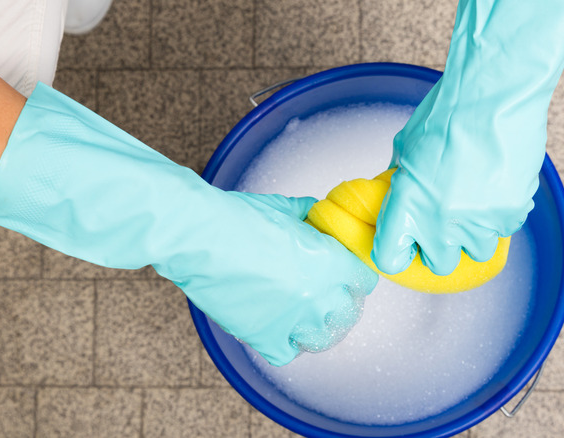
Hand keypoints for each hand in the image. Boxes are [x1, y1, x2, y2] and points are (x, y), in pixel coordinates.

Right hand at [180, 191, 377, 364]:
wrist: (199, 236)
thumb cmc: (237, 218)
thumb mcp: (284, 209)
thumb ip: (308, 215)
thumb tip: (316, 213)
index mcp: (330, 262)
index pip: (364, 281)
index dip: (354, 276)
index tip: (344, 276)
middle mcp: (318, 295)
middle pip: (348, 312)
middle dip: (338, 302)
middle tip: (321, 294)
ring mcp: (293, 320)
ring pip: (322, 339)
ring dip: (315, 328)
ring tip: (303, 317)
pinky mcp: (264, 337)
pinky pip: (287, 354)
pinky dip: (284, 345)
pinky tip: (277, 330)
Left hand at [372, 0, 563, 275]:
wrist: (495, 94)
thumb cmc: (449, 113)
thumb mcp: (406, 148)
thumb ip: (400, 181)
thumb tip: (395, 197)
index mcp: (407, 204)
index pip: (390, 258)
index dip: (396, 252)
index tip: (403, 245)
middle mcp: (440, 222)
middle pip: (439, 264)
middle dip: (441, 246)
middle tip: (444, 220)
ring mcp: (478, 222)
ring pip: (477, 250)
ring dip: (474, 231)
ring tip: (475, 196)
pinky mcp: (511, 214)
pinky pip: (505, 228)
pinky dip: (501, 212)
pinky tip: (496, 182)